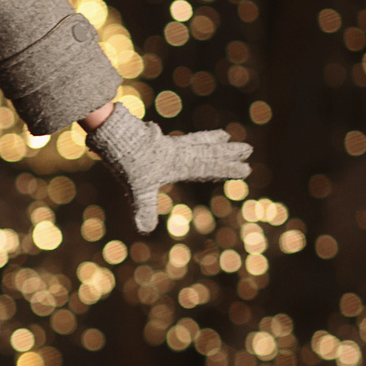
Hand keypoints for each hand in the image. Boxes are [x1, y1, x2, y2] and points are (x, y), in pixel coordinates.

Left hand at [85, 104, 254, 233]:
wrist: (117, 137)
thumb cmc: (130, 164)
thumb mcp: (138, 189)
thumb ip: (145, 208)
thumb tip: (144, 229)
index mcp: (180, 164)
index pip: (209, 167)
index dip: (227, 169)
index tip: (246, 169)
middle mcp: (179, 152)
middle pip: (208, 151)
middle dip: (228, 152)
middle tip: (248, 148)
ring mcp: (170, 144)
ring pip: (198, 141)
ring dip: (213, 140)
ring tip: (226, 136)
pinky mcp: (159, 140)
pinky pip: (183, 138)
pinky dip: (193, 137)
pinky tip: (194, 139)